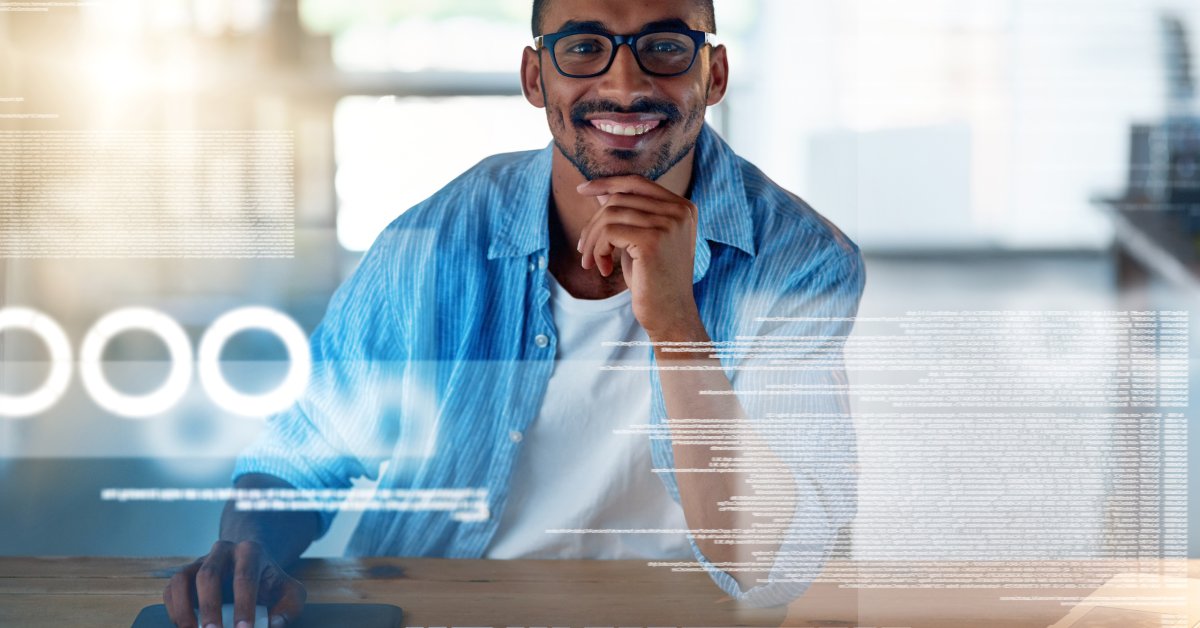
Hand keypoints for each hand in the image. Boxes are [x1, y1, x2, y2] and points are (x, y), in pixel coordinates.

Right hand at [164, 540, 305, 627]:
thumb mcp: (289, 591)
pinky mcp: (184, 575)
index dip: (243, 605)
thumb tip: (274, 624)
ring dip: (184, 610)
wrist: (251, 566)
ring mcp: (199, 561)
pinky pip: (171, 590)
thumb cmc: (270, 583)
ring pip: (182, 579)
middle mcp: (222, 552)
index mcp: (250, 552)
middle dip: (209, 607)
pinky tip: (184, 627)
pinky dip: (174, 610)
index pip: (245, 577)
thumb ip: (290, 607)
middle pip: (208, 575)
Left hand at [576, 175, 701, 338]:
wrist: (670, 315)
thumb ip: (627, 214)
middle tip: (583, 250)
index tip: (582, 190)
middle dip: (594, 224)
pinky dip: (597, 250)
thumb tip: (600, 191)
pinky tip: (602, 269)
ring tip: (591, 262)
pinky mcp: (652, 241)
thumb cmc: (653, 280)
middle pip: (618, 199)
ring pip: (609, 214)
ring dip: (592, 240)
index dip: (607, 183)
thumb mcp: (640, 241)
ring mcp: (668, 224)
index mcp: (683, 207)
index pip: (637, 183)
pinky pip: (608, 232)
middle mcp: (679, 211)